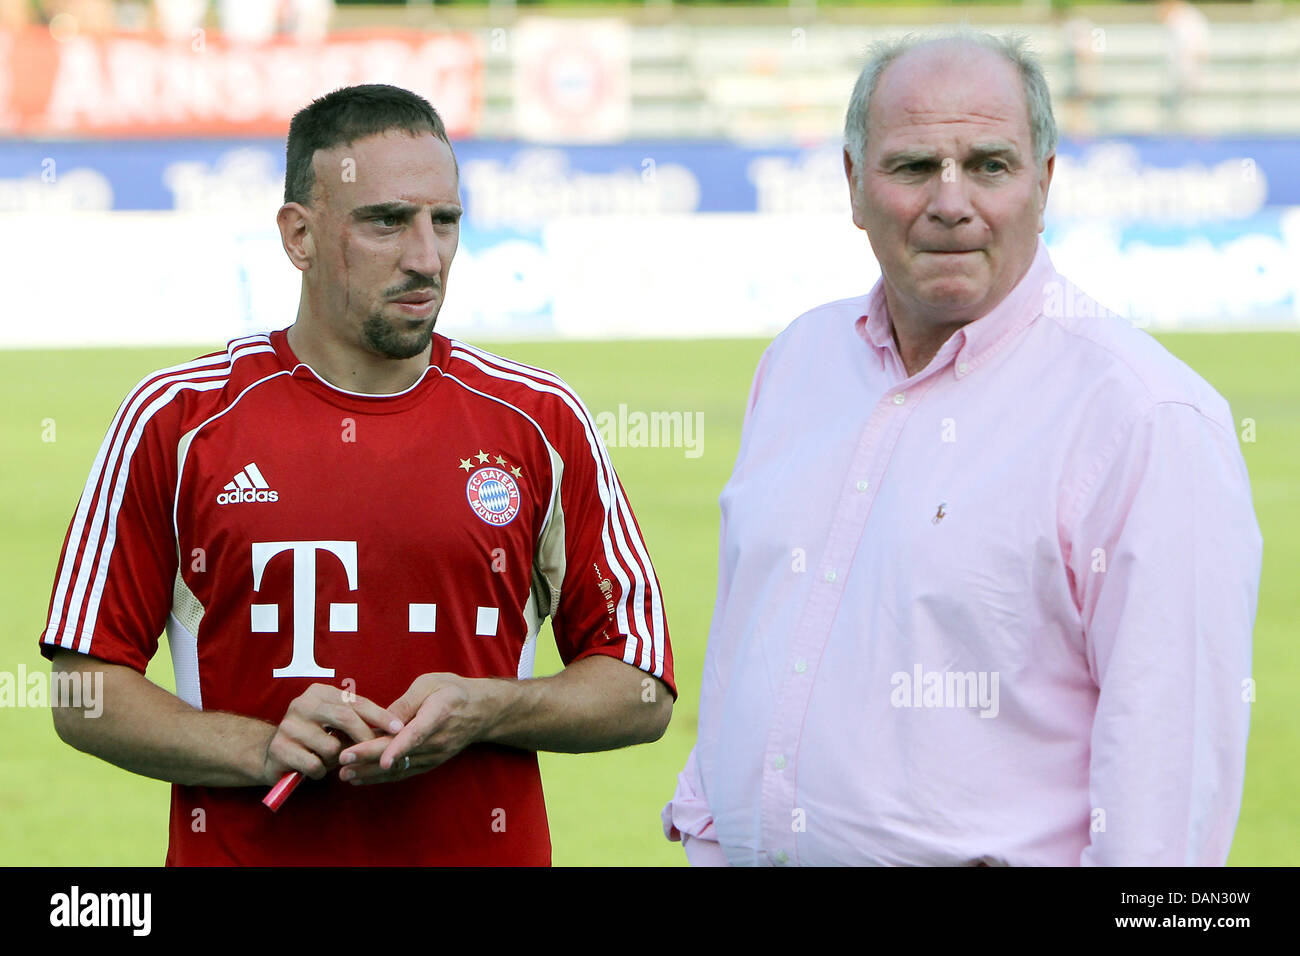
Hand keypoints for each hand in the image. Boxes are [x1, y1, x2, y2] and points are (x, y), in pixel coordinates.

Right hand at [262, 683, 403, 784]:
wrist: (275, 755)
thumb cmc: (317, 740)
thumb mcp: (337, 725)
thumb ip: (359, 721)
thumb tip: (394, 728)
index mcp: (320, 692)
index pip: (357, 702)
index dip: (380, 716)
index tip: (399, 728)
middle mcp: (302, 704)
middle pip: (345, 718)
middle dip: (365, 737)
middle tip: (377, 752)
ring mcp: (288, 725)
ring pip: (331, 746)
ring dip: (337, 760)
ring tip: (329, 760)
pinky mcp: (279, 748)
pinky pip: (315, 764)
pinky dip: (320, 771)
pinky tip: (313, 769)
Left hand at [336, 673, 510, 784]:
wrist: (481, 711)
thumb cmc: (452, 691)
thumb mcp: (430, 684)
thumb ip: (407, 702)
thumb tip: (383, 718)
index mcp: (438, 715)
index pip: (417, 734)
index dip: (399, 748)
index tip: (382, 759)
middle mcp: (437, 740)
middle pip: (401, 753)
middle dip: (369, 758)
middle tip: (343, 760)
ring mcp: (435, 755)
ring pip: (400, 767)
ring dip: (371, 773)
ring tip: (345, 774)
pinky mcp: (430, 763)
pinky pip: (404, 772)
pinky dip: (382, 777)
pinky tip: (361, 778)